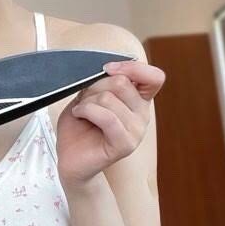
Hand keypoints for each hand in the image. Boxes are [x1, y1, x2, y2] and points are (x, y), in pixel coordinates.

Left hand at [55, 59, 165, 188]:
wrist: (70, 159)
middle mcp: (142, 115)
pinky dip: (87, 111)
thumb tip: (106, 69)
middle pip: (123, 82)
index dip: (132, 67)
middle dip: (95, 86)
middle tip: (84, 99)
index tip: (107, 69)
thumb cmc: (78, 128)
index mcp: (138, 100)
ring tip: (80, 111)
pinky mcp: (125, 144)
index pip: (154, 77)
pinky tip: (79, 114)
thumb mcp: (88, 95)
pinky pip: (107, 117)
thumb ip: (101, 82)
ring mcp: (137, 131)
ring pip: (110, 98)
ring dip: (87, 101)